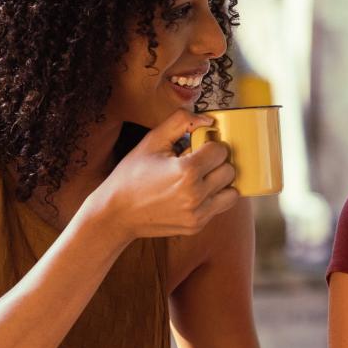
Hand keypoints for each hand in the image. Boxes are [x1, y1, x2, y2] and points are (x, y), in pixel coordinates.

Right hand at [91, 110, 238, 240]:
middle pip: (229, 170)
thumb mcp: (152, 140)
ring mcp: (197, 214)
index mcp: (186, 171)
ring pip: (232, 192)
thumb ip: (181, 122)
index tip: (196, 148)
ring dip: (220, 182)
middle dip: (216, 163)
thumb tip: (209, 120)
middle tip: (198, 162)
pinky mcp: (196, 226)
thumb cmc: (132, 174)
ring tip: (201, 178)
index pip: (220, 150)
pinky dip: (212, 198)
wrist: (116, 213)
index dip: (209, 145)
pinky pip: (220, 207)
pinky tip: (194, 193)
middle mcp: (196, 195)